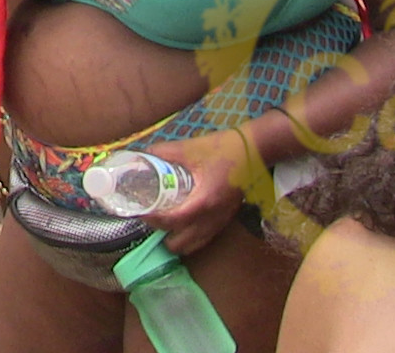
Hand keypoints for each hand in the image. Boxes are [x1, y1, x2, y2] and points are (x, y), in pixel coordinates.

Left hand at [143, 128, 263, 254]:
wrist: (255, 150)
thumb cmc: (222, 148)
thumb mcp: (189, 148)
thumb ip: (164, 152)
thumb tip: (143, 154)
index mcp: (204, 201)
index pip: (173, 221)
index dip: (153, 220)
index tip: (139, 212)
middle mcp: (213, 218)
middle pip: (182, 243)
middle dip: (163, 234)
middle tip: (151, 217)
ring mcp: (222, 221)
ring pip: (194, 245)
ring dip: (177, 239)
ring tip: (163, 222)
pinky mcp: (226, 219)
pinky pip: (205, 238)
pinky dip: (190, 237)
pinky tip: (182, 224)